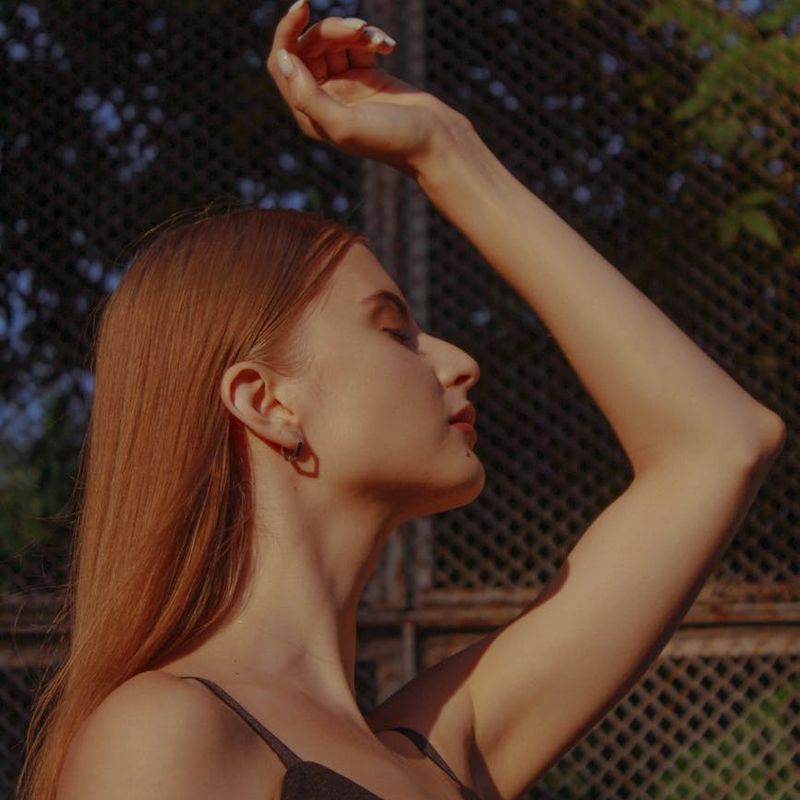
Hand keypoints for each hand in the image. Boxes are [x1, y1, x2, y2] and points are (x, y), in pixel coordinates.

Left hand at [266, 0, 469, 178]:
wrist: (435, 142)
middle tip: (359, 30)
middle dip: (332, 30)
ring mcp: (347, 87)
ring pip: (334, 42)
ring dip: (355, 32)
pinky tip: (388, 46)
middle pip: (310, 46)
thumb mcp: (344, 124)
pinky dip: (372, 39)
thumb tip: (282, 59)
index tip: (302, 7)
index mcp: (309, 115)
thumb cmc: (392, 139)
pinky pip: (359, 45)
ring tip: (378, 41)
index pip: (282, 65)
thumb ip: (308, 96)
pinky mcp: (370, 76)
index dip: (286, 33)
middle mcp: (324, 100)